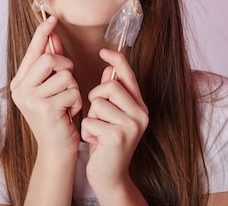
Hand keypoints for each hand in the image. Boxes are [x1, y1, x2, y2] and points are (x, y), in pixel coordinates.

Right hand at [10, 16, 82, 154]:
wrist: (55, 149)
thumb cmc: (56, 116)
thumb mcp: (51, 88)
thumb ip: (51, 63)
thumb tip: (53, 37)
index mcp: (19, 82)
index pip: (33, 51)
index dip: (43, 34)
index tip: (52, 18)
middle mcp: (20, 89)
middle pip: (50, 59)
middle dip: (66, 66)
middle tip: (67, 82)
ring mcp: (30, 100)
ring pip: (64, 75)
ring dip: (73, 88)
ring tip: (67, 102)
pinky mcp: (45, 109)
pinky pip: (71, 91)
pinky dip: (76, 100)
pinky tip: (70, 112)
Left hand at [81, 48, 148, 191]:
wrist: (109, 175)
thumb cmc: (106, 142)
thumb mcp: (110, 115)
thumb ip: (113, 94)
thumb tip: (110, 68)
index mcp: (139, 105)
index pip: (128, 75)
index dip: (116, 60)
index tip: (104, 51)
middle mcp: (140, 113)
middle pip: (109, 85)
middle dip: (95, 98)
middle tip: (97, 116)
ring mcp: (132, 125)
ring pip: (98, 103)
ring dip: (90, 117)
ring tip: (97, 131)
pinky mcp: (119, 137)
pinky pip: (91, 121)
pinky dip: (87, 132)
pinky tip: (95, 142)